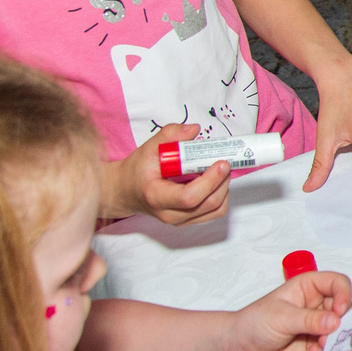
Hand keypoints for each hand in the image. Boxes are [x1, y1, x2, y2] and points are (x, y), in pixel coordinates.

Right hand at [107, 125, 231, 224]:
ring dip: (224, 189)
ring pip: (215, 210)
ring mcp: (180, 220)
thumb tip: (194, 130)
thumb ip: (169, 135)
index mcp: (156, 196)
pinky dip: (220, 195)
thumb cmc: (137, 171)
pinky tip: (215, 181)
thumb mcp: (148, 149)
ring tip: (220, 171)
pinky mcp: (188, 220)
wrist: (126, 192)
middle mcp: (169, 214)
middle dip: (222, 182)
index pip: (188, 197)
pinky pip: (213, 212)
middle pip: (208, 205)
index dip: (210, 181)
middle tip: (225, 163)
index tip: (221, 163)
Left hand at [226, 270, 351, 350]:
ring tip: (321, 345)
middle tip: (333, 332)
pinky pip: (331, 350)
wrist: (242, 348)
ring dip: (336, 340)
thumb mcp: (282, 316)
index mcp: (311, 288)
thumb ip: (309, 319)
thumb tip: (335, 321)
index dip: (344, 294)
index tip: (340, 310)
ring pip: (342, 332)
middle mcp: (319, 306)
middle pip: (345, 309)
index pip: (338, 284)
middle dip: (343, 322)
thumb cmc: (256, 322)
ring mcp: (320, 328)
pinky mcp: (317, 347)